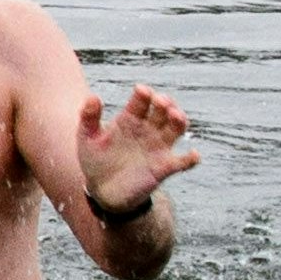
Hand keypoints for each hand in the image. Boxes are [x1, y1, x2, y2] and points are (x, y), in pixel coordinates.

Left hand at [77, 84, 199, 215]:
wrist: (102, 189)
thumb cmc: (96, 159)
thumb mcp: (87, 138)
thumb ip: (89, 117)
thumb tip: (92, 96)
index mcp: (130, 118)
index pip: (141, 101)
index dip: (143, 94)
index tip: (140, 90)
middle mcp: (148, 129)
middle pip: (163, 110)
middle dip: (165, 103)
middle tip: (160, 101)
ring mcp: (158, 147)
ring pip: (176, 128)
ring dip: (179, 121)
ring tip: (175, 116)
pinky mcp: (164, 167)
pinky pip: (183, 161)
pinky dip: (191, 158)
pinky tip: (193, 154)